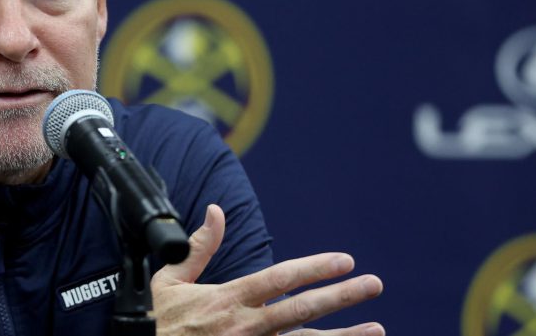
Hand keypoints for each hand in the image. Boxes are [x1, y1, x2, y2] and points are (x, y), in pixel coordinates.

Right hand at [151, 205, 384, 335]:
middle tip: (374, 284)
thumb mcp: (170, 279)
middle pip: (303, 310)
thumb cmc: (157, 321)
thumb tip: (215, 211)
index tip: (345, 260)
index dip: (315, 268)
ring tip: (377, 328)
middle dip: (342, 296)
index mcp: (228, 299)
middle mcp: (245, 326)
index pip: (280, 279)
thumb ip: (199, 247)